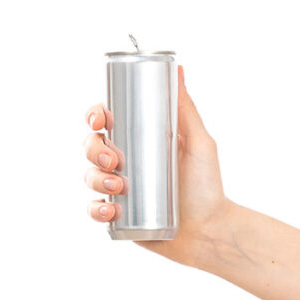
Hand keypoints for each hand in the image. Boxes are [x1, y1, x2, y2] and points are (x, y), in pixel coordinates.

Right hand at [82, 65, 231, 267]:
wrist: (210, 230)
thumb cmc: (207, 187)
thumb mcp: (199, 143)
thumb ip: (186, 109)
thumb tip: (179, 69)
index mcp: (140, 141)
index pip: (106, 122)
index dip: (94, 116)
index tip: (100, 120)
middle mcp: (125, 163)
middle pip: (91, 147)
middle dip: (93, 150)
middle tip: (113, 160)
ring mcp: (119, 191)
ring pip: (89, 177)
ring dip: (95, 178)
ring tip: (119, 187)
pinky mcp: (117, 218)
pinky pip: (94, 210)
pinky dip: (96, 209)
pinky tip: (110, 210)